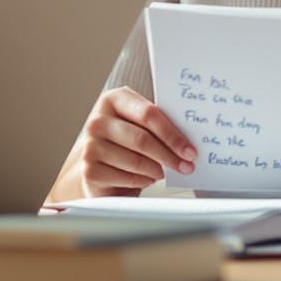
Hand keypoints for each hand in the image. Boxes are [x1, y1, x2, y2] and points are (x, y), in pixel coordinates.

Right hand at [74, 87, 197, 196]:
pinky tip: (145, 178)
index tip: (190, 150)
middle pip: (142, 139)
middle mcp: (97, 121)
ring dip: (156, 170)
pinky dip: (143, 181)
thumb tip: (189, 141)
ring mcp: (90, 146)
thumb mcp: (140, 125)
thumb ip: (158, 124)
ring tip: (162, 171)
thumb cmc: (127, 142)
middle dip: (169, 156)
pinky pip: (127, 179)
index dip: (172, 134)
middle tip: (187, 166)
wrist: (100, 165)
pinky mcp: (89, 171)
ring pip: (136, 161)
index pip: (148, 114)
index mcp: (113, 100)